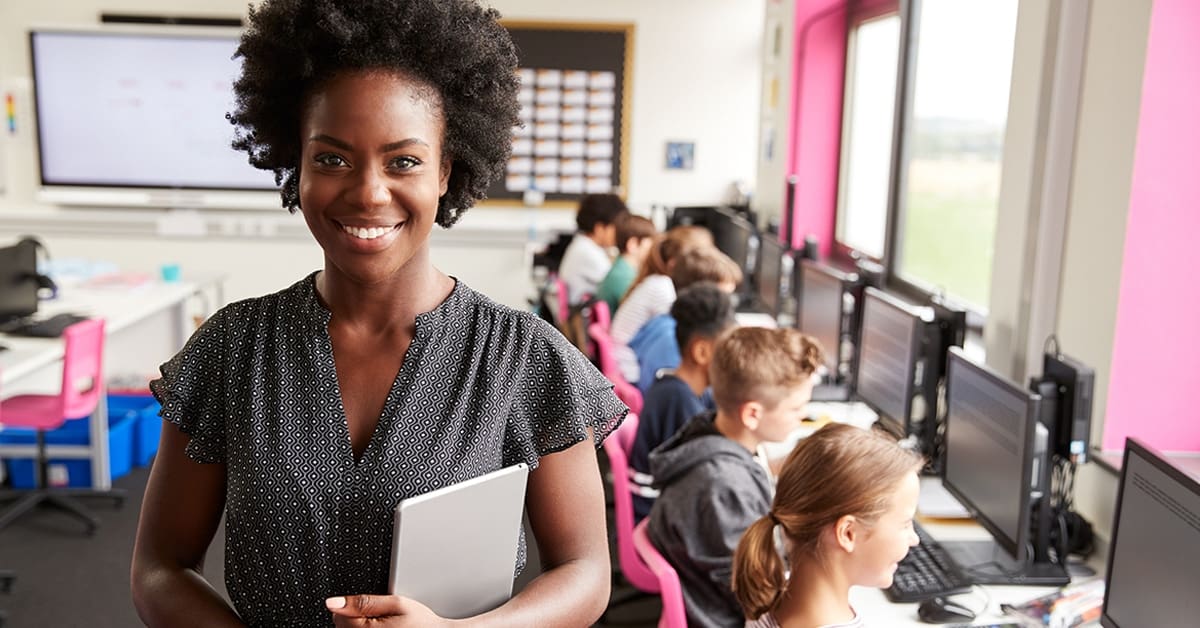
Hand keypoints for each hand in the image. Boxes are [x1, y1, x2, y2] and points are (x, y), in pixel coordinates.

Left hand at [326, 594, 452, 626]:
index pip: (338, 615)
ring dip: (361, 627)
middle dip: (356, 618)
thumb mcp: (397, 603)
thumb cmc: (422, 623)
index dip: (353, 606)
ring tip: (385, 626)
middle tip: (382, 616)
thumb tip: (333, 602)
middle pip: (341, 626)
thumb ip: (363, 601)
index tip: (371, 607)